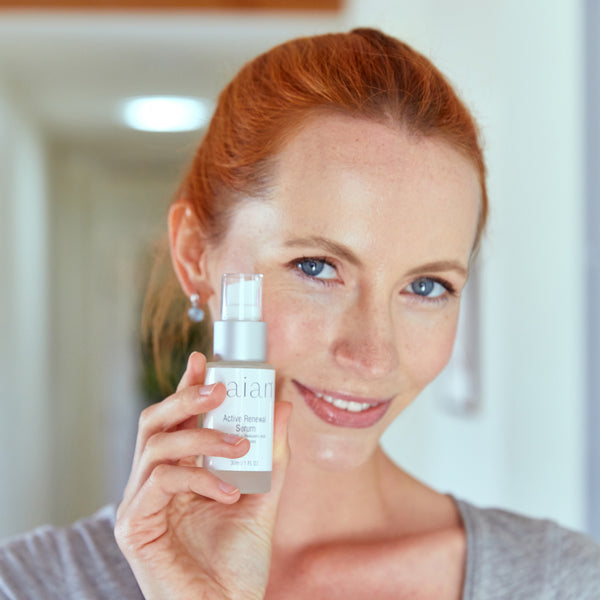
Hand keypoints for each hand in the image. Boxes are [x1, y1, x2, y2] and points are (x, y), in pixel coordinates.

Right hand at [115, 351, 291, 599]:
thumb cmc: (238, 560)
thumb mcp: (263, 496)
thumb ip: (272, 453)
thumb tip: (281, 404)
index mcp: (179, 472)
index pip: (176, 419)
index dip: (186, 387)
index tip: (204, 360)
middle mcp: (153, 481)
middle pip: (154, 422)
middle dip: (185, 397)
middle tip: (220, 387)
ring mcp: (139, 503)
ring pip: (156, 445)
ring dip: (201, 437)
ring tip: (239, 445)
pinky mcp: (133, 525)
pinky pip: (160, 480)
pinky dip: (197, 477)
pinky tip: (227, 491)